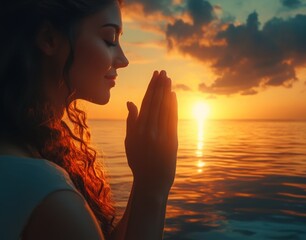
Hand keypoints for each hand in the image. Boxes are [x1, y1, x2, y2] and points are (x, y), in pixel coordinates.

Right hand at [125, 70, 177, 195]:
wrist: (152, 180)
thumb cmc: (139, 161)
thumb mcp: (130, 142)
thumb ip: (131, 121)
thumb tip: (131, 102)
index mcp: (137, 130)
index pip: (145, 103)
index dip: (151, 88)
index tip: (155, 76)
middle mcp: (149, 130)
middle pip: (156, 103)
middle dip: (160, 85)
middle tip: (163, 72)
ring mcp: (161, 135)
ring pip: (164, 108)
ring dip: (167, 92)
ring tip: (168, 79)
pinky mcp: (172, 140)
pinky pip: (172, 119)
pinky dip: (173, 106)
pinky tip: (173, 95)